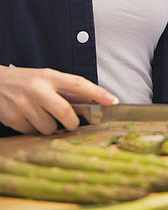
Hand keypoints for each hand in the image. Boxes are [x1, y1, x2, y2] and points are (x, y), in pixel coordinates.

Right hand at [0, 65, 117, 134]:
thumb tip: (93, 99)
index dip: (98, 93)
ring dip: (50, 127)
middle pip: (65, 112)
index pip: (79, 84)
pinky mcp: (13, 118)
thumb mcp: (46, 77)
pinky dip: (34, 129)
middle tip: (71, 122)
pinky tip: (28, 118)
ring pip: (49, 127)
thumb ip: (66, 88)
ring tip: (41, 115)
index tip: (113, 101)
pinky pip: (33, 133)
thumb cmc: (27, 81)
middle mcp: (38, 89)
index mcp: (50, 76)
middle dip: (72, 122)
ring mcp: (24, 104)